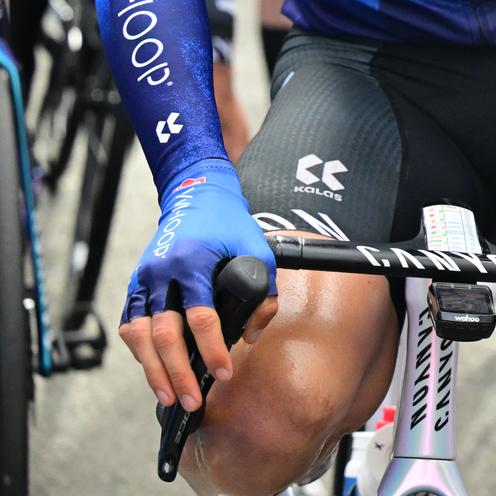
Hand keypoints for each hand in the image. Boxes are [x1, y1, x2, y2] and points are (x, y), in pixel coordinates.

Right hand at [119, 163, 277, 411]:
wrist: (195, 196)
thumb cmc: (229, 225)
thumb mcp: (258, 251)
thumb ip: (263, 294)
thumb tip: (250, 337)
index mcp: (194, 262)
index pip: (200, 317)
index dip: (211, 350)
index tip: (222, 374)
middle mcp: (162, 272)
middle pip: (164, 333)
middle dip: (177, 372)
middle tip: (190, 401)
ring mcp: (144, 279)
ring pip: (140, 335)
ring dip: (153, 370)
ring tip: (169, 397)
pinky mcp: (135, 285)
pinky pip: (131, 326)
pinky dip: (140, 352)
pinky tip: (153, 372)